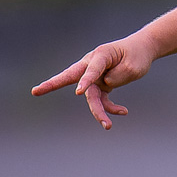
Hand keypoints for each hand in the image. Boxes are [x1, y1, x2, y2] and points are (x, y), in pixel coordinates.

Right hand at [31, 35, 156, 129]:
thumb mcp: (133, 67)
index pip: (91, 69)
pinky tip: (123, 112)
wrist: (141, 49)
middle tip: (35, 91)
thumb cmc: (137, 55)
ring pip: (91, 96)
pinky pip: (101, 100)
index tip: (79, 92)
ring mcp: (94, 75)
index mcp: (101, 55)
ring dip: (99, 112)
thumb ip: (117, 77)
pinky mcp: (99, 84)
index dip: (86, 81)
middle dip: (52, 84)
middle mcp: (93, 64)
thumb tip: (104, 86)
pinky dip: (111, 108)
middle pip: (70, 76)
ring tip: (108, 126)